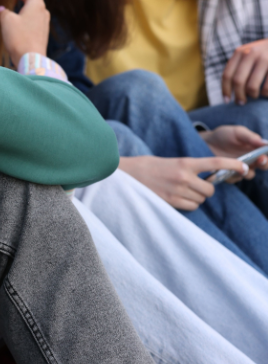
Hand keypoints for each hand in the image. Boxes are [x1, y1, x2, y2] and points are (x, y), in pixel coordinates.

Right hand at [0, 0, 49, 63]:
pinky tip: (9, 18)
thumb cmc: (20, 39)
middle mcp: (42, 12)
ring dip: (16, 1)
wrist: (30, 60)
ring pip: (29, 6)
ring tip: (3, 3)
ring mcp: (42, 22)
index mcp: (37, 5)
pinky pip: (29, 16)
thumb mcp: (7, 20)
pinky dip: (19, 12)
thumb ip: (3, 12)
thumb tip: (1, 10)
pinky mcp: (39, 32)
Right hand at [119, 155, 249, 209]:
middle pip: (210, 189)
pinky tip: (176, 198)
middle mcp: (183, 177)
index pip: (215, 162)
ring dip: (196, 198)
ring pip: (201, 200)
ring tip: (181, 191)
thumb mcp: (168, 161)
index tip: (244, 168)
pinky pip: (191, 207)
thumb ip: (186, 168)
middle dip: (206, 189)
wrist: (124, 173)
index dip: (232, 164)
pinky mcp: (171, 202)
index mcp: (183, 162)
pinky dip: (188, 204)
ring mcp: (177, 191)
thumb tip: (204, 179)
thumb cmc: (145, 166)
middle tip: (196, 186)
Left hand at [200, 125, 267, 171]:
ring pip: (248, 174)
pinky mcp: (229, 175)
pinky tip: (225, 170)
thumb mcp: (237, 132)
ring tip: (240, 164)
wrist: (205, 142)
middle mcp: (251, 161)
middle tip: (259, 159)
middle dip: (263, 163)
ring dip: (246, 170)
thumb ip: (250, 137)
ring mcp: (240, 169)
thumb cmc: (224, 135)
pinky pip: (233, 179)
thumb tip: (266, 143)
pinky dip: (231, 175)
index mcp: (256, 150)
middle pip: (263, 166)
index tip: (264, 155)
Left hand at [221, 39, 267, 103]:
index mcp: (240, 52)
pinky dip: (265, 94)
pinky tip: (265, 94)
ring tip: (254, 96)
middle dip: (238, 95)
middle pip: (238, 81)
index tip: (226, 101)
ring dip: (252, 95)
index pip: (227, 74)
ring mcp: (265, 59)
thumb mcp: (248, 54)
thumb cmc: (263, 53)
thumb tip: (228, 91)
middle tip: (241, 103)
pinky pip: (267, 88)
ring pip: (252, 86)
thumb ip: (238, 66)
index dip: (225, 90)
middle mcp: (251, 54)